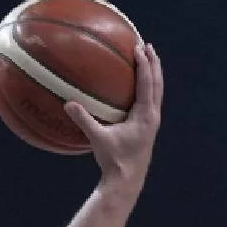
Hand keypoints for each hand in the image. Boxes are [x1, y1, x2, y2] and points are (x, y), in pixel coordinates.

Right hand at [65, 43, 162, 185]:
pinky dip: (146, 88)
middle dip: (153, 63)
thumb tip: (68, 104)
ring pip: (157, 92)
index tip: (139, 47)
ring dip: (153, 74)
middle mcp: (153, 116)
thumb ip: (84, 121)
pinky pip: (150, 101)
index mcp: (146, 115)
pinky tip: (136, 87)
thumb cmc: (114, 161)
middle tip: (147, 46)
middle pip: (158, 83)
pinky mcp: (147, 127)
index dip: (144, 64)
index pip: (147, 83)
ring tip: (147, 60)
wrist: (128, 180)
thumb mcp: (98, 139)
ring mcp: (152, 122)